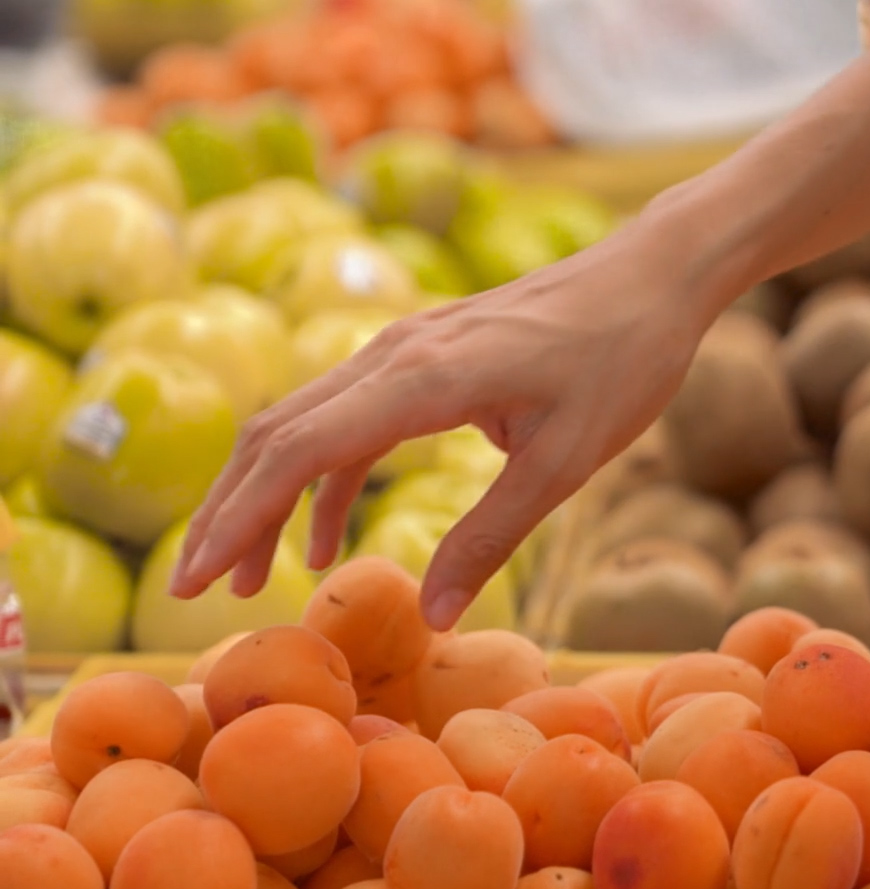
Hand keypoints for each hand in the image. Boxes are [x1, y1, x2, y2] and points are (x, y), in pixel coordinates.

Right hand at [169, 222, 712, 630]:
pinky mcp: (425, 353)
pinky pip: (348, 415)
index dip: (238, 519)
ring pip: (302, 422)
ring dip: (267, 497)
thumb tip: (433, 615)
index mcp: (423, 378)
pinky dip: (322, 475)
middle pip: (276, 435)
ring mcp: (406, 346)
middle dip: (229, 514)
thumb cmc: (624, 359)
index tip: (195, 582)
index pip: (296, 452)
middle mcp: (395, 353)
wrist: (656, 273)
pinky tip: (323, 536)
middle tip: (197, 590)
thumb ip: (494, 536)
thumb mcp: (568, 461)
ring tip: (248, 576)